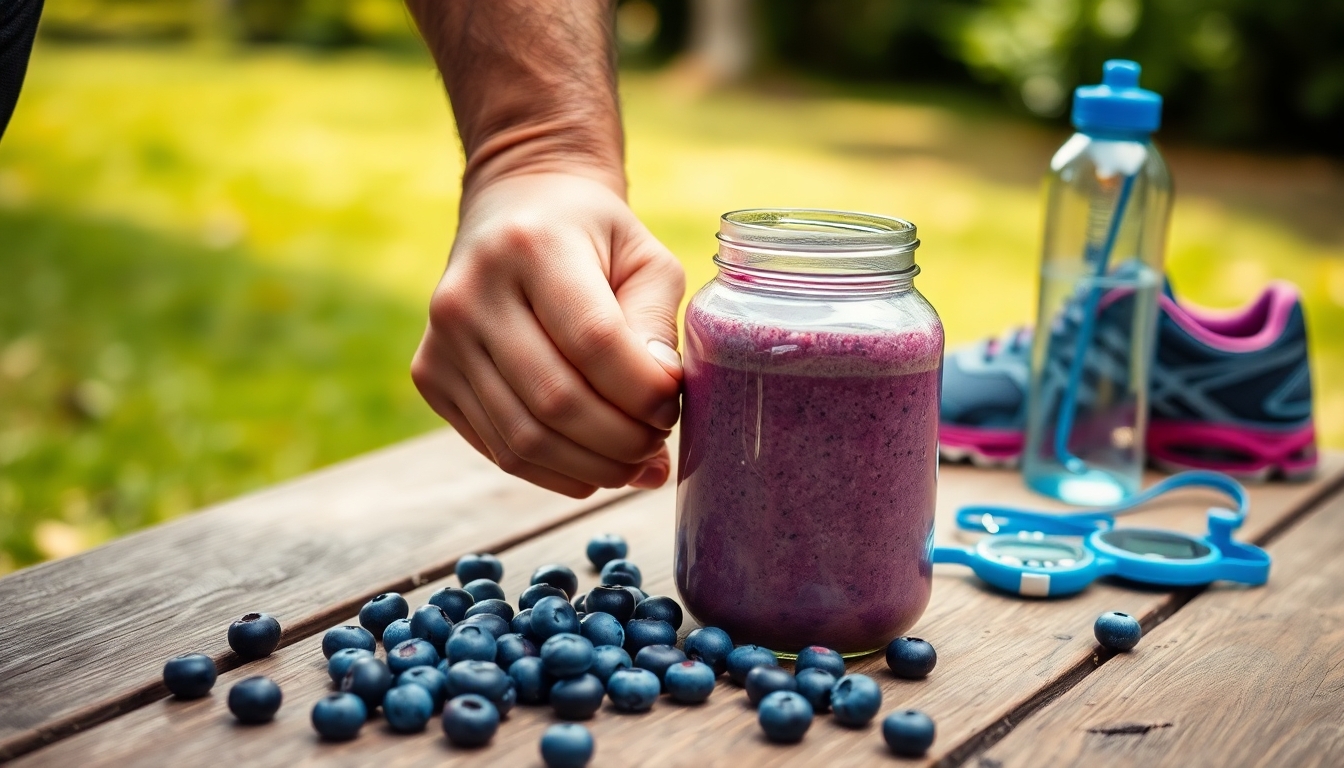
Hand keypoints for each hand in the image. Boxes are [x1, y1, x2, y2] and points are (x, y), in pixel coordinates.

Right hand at [412, 172, 685, 497]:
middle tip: (659, 445)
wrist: (514, 210)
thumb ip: (657, 324)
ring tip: (636, 464)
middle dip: (623, 440)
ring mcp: (440, 339)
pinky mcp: (431, 376)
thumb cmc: (594, 238)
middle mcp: (470, 292)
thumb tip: (660, 399)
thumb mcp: (644, 258)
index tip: (673, 403)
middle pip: (556, 400)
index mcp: (530, 246)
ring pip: (525, 439)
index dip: (643, 390)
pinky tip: (595, 465)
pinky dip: (557, 472)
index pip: (593, 341)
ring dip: (594, 468)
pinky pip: (500, 450)